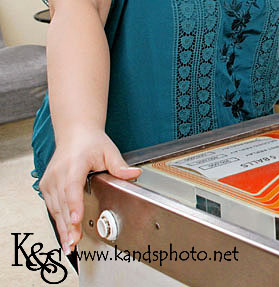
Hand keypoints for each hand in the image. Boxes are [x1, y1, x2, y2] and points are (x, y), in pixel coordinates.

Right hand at [40, 128, 140, 251]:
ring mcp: (50, 181)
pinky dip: (58, 220)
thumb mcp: (109, 151)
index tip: (76, 220)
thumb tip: (134, 174)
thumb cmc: (90, 142)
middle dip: (69, 225)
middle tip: (74, 242)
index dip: (74, 205)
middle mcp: (58, 174)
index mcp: (74, 164)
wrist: (74, 134)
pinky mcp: (46, 186)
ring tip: (70, 244)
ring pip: (56, 208)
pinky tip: (65, 234)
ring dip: (62, 227)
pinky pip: (52, 206)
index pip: (72, 188)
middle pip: (63, 203)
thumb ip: (120, 165)